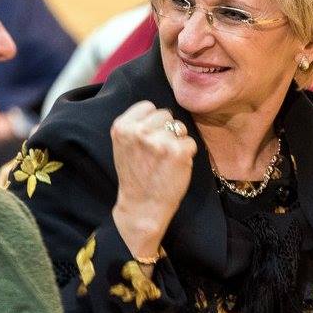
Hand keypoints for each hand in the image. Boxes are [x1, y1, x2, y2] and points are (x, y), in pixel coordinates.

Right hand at [110, 101, 196, 256]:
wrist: (142, 207)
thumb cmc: (135, 176)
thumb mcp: (123, 145)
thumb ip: (136, 125)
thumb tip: (157, 110)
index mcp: (122, 127)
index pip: (148, 106)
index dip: (153, 121)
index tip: (150, 137)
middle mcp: (139, 131)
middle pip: (166, 114)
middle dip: (166, 130)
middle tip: (159, 152)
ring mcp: (160, 141)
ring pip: (180, 127)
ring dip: (178, 141)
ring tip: (166, 159)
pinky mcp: (178, 152)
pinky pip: (190, 142)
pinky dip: (187, 154)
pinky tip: (175, 167)